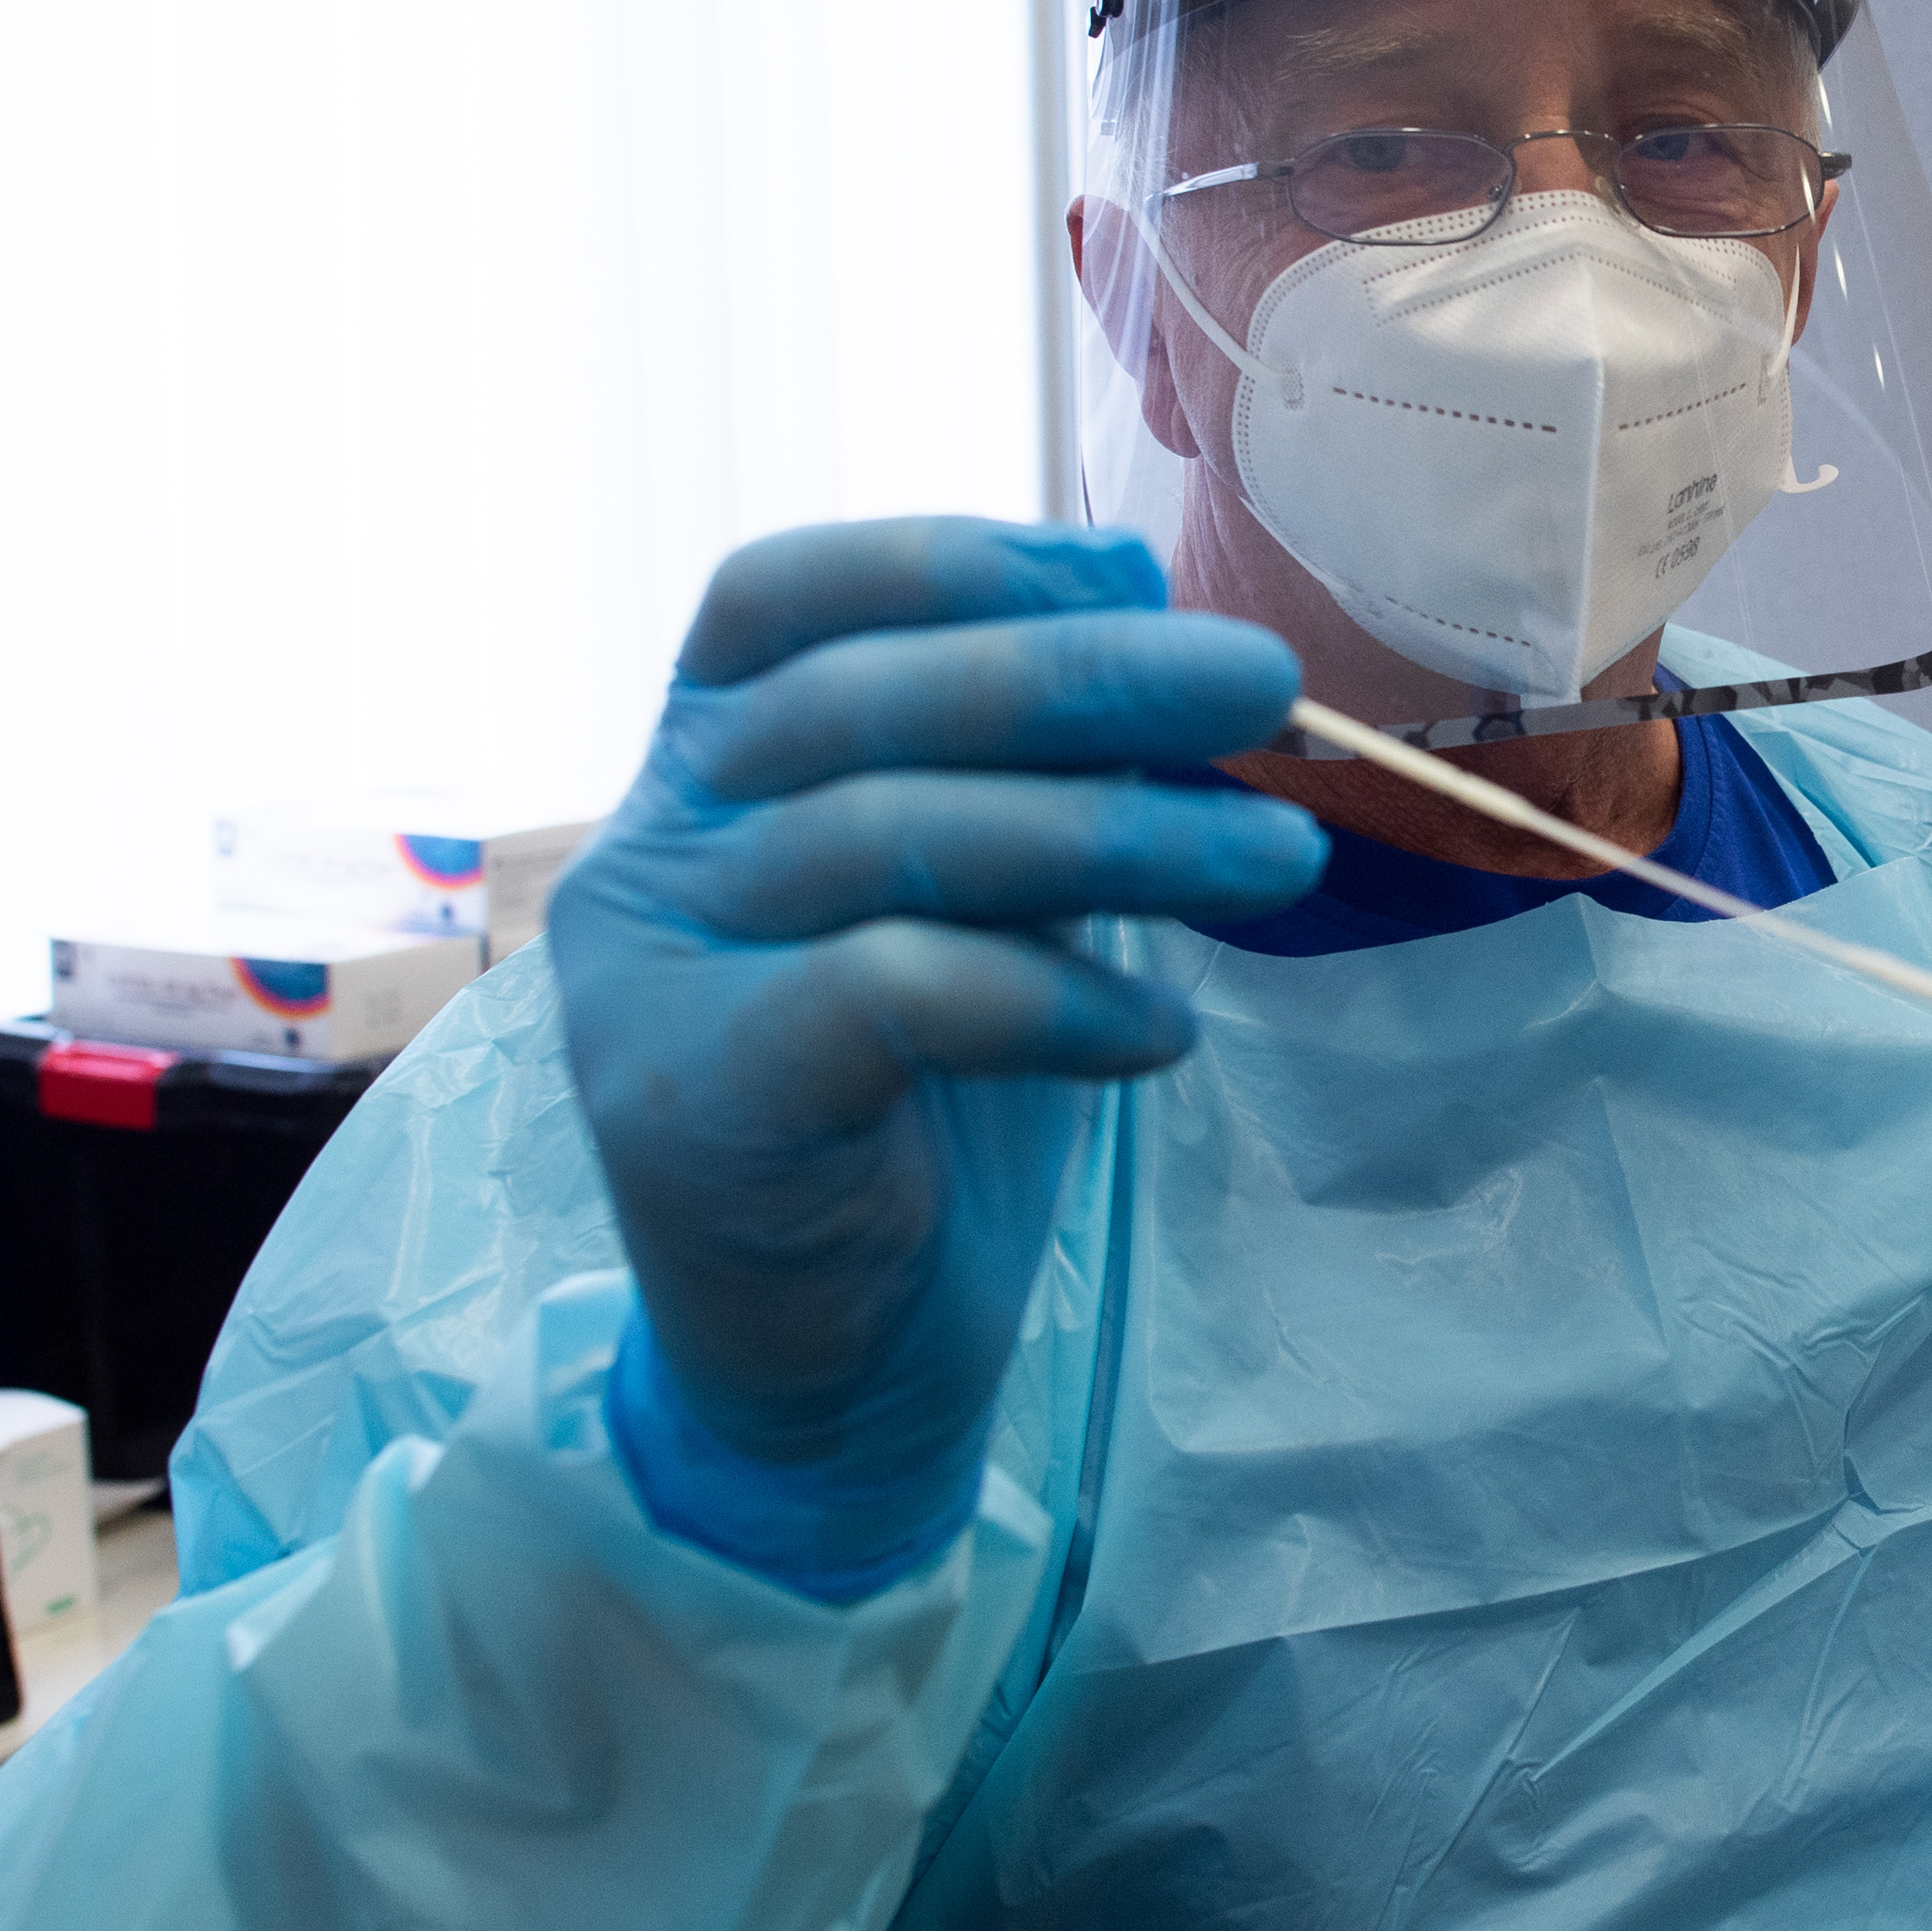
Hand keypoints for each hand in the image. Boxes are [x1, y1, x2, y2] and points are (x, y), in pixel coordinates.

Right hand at [552, 519, 1322, 1569]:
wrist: (829, 1370)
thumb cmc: (923, 1114)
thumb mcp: (985, 904)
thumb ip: (1029, 774)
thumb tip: (1161, 612)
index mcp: (704, 767)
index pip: (778, 596)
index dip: (951, 560)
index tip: (1124, 571)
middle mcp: (650, 844)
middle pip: (866, 698)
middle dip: (1088, 675)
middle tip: (1263, 686)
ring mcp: (654, 969)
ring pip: (893, 832)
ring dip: (1121, 834)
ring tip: (1281, 859)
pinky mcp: (695, 1094)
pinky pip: (892, 990)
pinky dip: (1052, 995)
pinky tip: (1160, 1031)